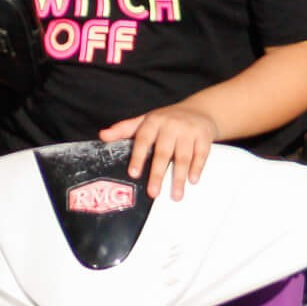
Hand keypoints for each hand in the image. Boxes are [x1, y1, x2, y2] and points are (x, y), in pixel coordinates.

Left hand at [99, 106, 218, 199]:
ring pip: (183, 157)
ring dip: (179, 177)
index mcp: (153, 121)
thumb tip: (102, 136)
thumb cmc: (167, 119)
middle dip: (158, 174)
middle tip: (153, 193)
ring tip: (175, 195)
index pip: (143, 140)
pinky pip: (201, 154)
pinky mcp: (204, 136)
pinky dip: (197, 168)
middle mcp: (171, 125)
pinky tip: (192, 181)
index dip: (138, 157)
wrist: (199, 110)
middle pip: (164, 152)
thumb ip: (124, 129)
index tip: (133, 174)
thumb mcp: (145, 120)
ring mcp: (188, 131)